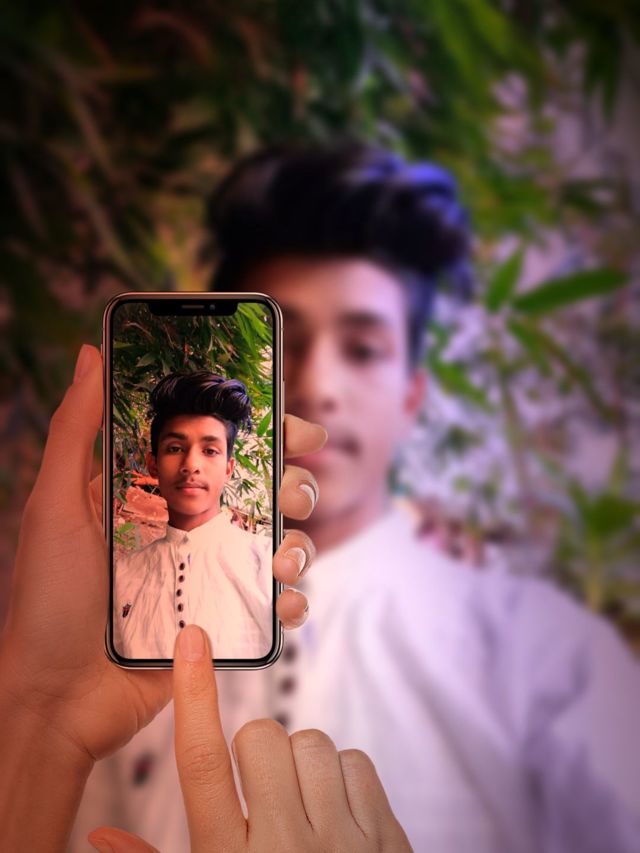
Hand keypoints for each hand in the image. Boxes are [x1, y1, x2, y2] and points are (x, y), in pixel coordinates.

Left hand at [0, 343, 325, 766]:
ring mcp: (214, 575)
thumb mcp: (54, 505)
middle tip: (291, 490)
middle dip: (296, 483)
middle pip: (268, 491)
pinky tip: (286, 602)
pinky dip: (295, 600)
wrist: (57, 697)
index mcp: (160, 493)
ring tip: (284, 556)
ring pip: (285, 542)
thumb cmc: (48, 598)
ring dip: (302, 542)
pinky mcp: (227, 621)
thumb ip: (77, 429)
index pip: (225, 448)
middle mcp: (194, 528)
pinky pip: (278, 603)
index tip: (294, 424)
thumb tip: (92, 353)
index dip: (267, 432)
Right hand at [88, 625, 412, 852]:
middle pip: (263, 739)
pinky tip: (336, 812)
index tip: (192, 641)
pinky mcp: (388, 841)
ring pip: (316, 744)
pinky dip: (344, 776)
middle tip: (260, 788)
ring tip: (299, 803)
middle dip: (257, 748)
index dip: (194, 697)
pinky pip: (359, 764)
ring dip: (302, 761)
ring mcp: (345, 844)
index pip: (201, 765)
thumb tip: (95, 837)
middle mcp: (287, 849)